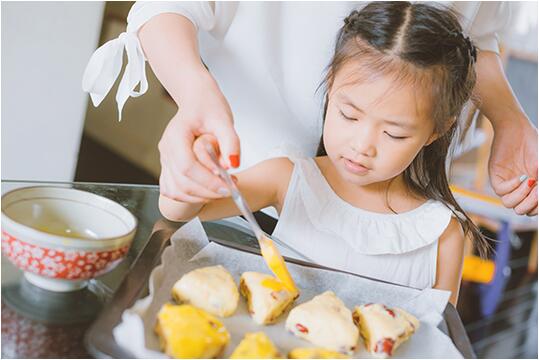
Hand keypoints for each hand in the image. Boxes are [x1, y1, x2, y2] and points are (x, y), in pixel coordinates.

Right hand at [158, 70, 240, 201]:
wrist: (196, 100)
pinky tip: (208, 191)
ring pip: (176, 190)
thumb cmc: (208, 106)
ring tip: (222, 188)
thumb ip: (230, 142)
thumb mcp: (224, 119)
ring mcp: (165, 160)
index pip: (187, 166)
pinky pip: (173, 190)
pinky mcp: (168, 167)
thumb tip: (232, 165)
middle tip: (231, 188)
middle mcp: (166, 149)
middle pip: (182, 182)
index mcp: (176, 136)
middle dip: (208, 191)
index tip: (228, 186)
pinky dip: (190, 197)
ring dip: (200, 197)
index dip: (208, 181)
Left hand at [489, 116, 537, 215]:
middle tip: (537, 188)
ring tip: (529, 180)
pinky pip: (500, 190)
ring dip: (521, 196)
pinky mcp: (496, 175)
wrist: (518, 128)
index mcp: (532, 189)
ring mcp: (507, 183)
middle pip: (522, 210)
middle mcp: (519, 188)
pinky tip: (520, 176)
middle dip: (532, 203)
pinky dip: (512, 186)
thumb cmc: (534, 144)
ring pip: (508, 204)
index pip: (533, 210)